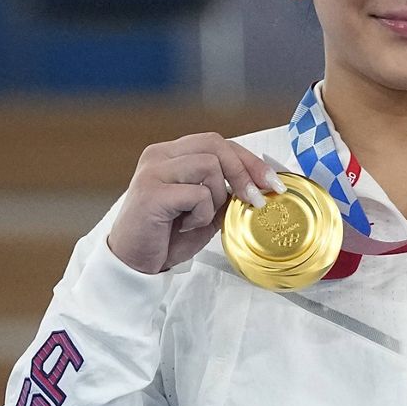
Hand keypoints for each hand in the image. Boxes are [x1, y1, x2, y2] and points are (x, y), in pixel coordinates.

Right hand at [107, 132, 286, 273]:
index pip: (217, 143)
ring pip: (209, 166)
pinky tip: (186, 226)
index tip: (272, 182)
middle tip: (257, 199)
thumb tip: (260, 184)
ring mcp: (153, 171)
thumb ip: (226, 191)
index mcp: (171, 153)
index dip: (249, 160)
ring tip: (200, 218)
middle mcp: (159, 155)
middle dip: (244, 172)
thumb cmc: (168, 236)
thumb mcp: (206, 210)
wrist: (134, 263)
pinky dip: (202, 215)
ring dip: (217, 197)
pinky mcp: (151, 192)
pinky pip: (197, 194)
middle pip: (216, 145)